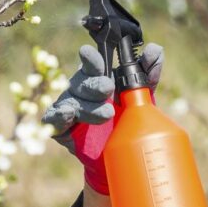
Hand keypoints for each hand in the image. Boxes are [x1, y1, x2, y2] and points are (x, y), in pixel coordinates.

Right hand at [41, 43, 163, 193]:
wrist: (121, 156)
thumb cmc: (127, 120)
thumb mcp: (142, 97)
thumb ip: (148, 74)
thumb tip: (154, 50)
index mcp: (97, 77)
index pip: (91, 63)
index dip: (90, 58)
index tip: (89, 54)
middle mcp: (81, 89)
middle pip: (81, 81)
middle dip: (95, 84)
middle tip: (108, 88)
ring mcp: (69, 107)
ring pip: (72, 101)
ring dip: (88, 107)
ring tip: (107, 115)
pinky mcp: (61, 127)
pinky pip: (53, 118)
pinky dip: (59, 116)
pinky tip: (68, 115)